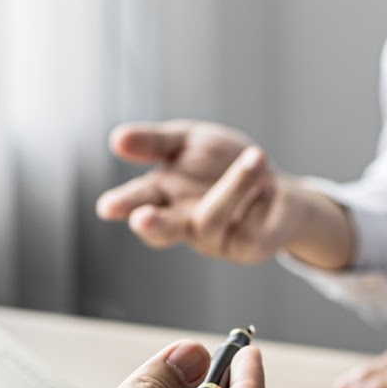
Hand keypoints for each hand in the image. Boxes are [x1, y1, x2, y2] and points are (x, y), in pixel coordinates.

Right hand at [96, 120, 354, 269]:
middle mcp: (183, 222)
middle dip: (153, 225)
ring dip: (235, 185)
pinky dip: (262, 195)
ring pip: (212, 218)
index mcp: (163, 196)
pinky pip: (249, 224)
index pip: (137, 201)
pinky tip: (269, 189)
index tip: (107, 207)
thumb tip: (116, 138)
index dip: (122, 205)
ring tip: (256, 157)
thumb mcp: (190, 141)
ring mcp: (214, 239)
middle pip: (162, 230)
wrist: (279, 188)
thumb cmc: (224, 165)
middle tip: (142, 219)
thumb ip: (156, 142)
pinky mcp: (246, 248)